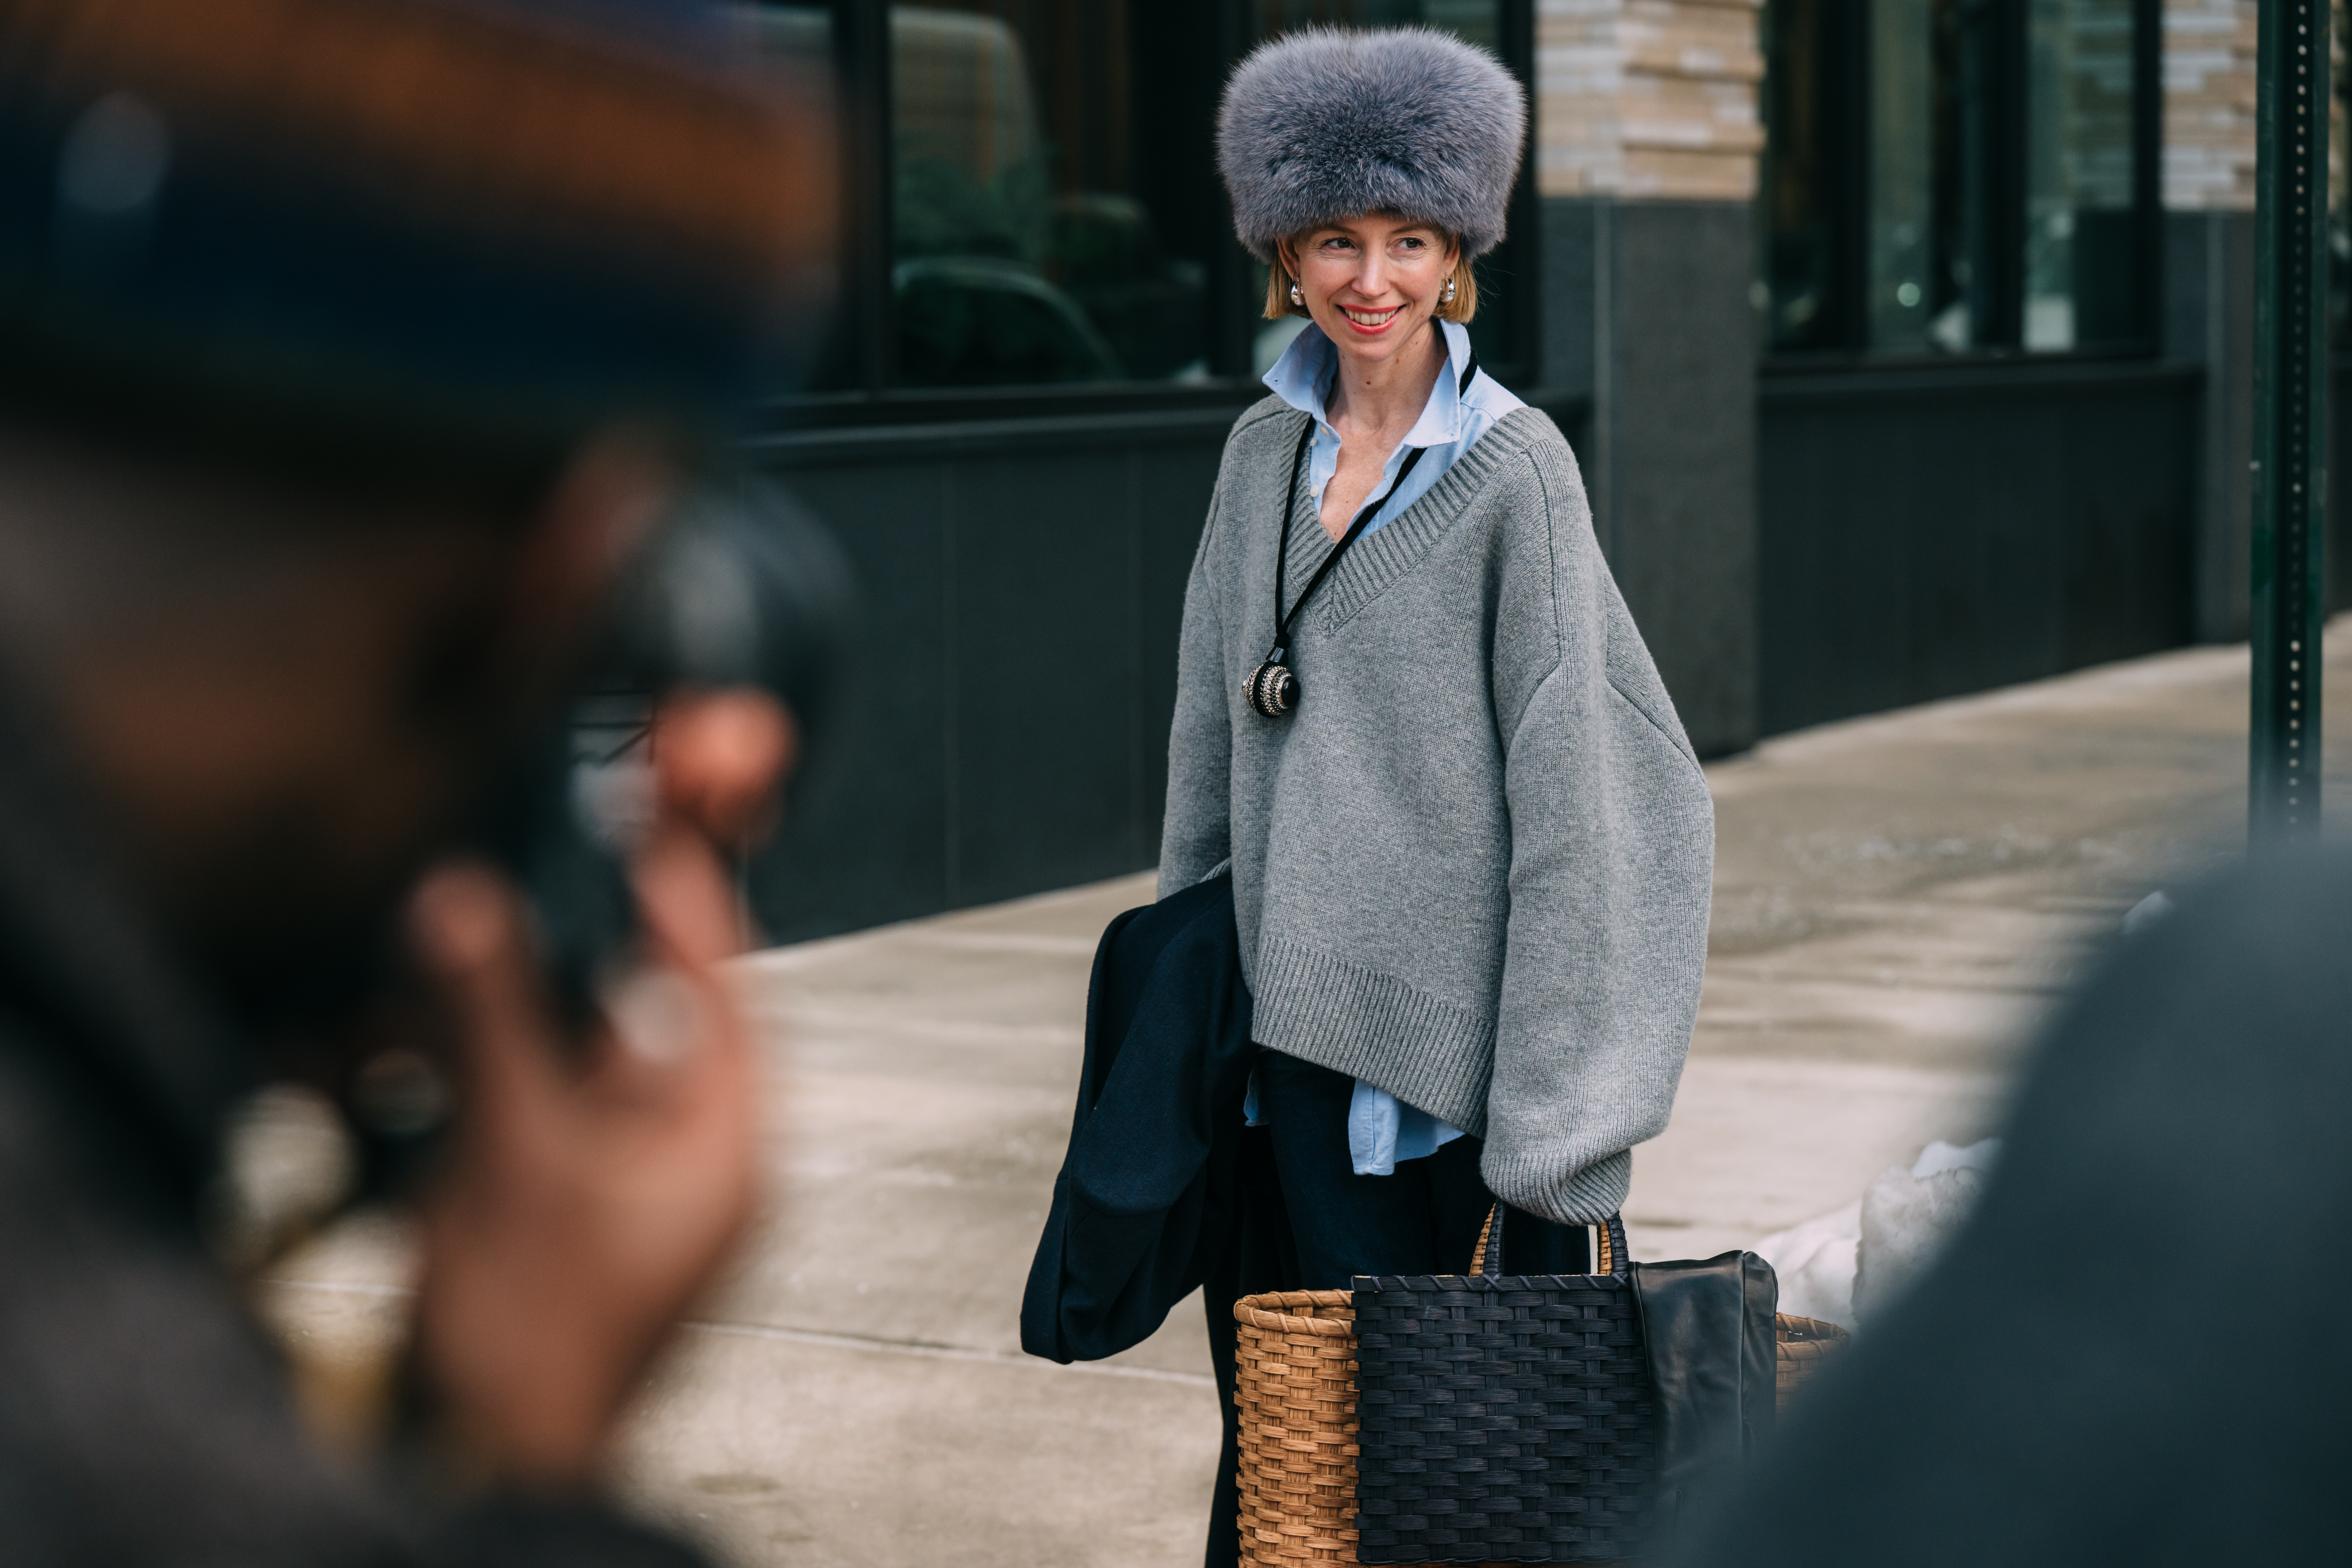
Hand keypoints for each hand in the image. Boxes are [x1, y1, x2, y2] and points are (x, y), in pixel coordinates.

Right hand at [405, 827, 759, 1486]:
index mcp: (724, 1148)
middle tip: (530, 890)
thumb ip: (490, 1021)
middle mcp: (686, 1160)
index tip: (658, 834)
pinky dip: (486, 1071)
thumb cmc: (534, 1346)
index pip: (728, 992)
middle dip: (573, 958)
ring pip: (576, 1057)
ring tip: (460, 970)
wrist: (485, 1454)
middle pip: (645, 1016)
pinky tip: (424, 1052)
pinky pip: (533, 1106)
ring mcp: (619, 1183)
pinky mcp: (555, 1201)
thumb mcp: (515, 1153)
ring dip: (511, 1013)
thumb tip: (468, 908)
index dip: (691, 908)